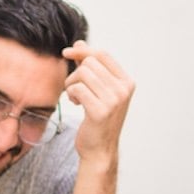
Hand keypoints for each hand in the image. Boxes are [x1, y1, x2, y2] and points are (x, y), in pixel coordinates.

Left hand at [61, 41, 133, 163]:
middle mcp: (124, 89)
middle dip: (75, 73)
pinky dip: (71, 94)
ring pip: (82, 74)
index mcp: (126, 82)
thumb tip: (79, 43)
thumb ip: (90, 67)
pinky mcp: (101, 111)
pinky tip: (75, 104)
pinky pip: (77, 89)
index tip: (67, 53)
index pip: (102, 54)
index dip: (83, 50)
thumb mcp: (98, 90)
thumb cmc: (97, 119)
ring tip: (75, 97)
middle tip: (74, 89)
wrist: (99, 150)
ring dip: (71, 84)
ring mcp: (114, 100)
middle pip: (90, 63)